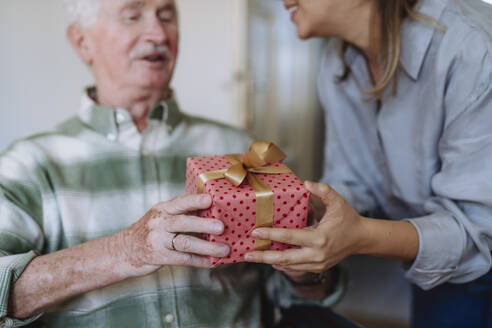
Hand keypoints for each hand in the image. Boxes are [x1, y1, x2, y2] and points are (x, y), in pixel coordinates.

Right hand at [115, 194, 229, 275]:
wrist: (123, 250)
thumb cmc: (150, 230)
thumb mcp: (160, 215)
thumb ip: (180, 212)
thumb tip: (212, 209)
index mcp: (162, 209)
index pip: (180, 202)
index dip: (195, 200)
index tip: (210, 199)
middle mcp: (159, 223)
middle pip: (184, 222)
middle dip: (204, 224)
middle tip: (222, 227)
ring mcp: (158, 241)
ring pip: (186, 243)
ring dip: (207, 247)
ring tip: (224, 249)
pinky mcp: (159, 257)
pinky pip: (183, 259)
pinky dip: (199, 261)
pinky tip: (212, 262)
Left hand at [244, 181, 364, 272]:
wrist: (361, 238)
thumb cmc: (348, 218)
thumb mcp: (338, 201)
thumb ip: (323, 190)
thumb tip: (306, 183)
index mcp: (320, 238)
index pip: (290, 237)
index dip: (271, 234)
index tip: (255, 231)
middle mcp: (317, 254)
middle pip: (285, 259)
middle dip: (264, 257)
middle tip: (246, 254)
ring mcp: (317, 264)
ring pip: (289, 267)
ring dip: (270, 262)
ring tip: (254, 257)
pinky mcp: (318, 268)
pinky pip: (296, 269)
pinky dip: (283, 266)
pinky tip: (271, 261)